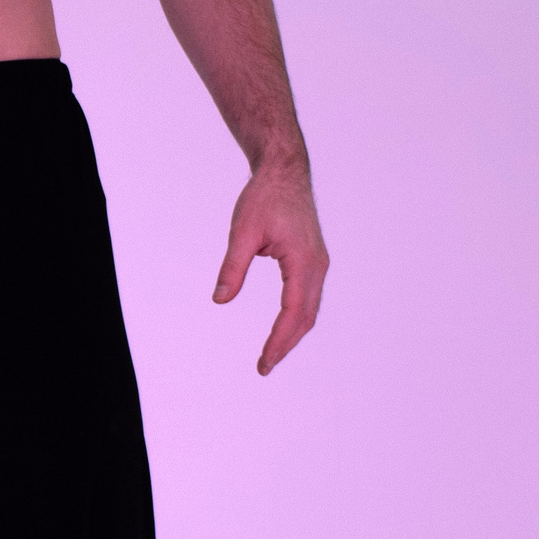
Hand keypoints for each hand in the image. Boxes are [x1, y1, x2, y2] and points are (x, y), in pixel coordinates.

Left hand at [213, 157, 327, 375]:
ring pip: (310, 309)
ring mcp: (318, 263)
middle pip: (306, 317)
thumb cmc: (264, 197)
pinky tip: (283, 327)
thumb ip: (233, 267)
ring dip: (293, 333)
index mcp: (303, 260)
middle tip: (264, 367)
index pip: (293, 312)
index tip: (264, 362)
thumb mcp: (242, 231)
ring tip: (271, 354)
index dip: (279, 341)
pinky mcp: (314, 260)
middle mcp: (317, 265)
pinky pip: (308, 296)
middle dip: (286, 344)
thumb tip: (220, 300)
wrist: (284, 171)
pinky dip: (297, 317)